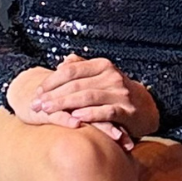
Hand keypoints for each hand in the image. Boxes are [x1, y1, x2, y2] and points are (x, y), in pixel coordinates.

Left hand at [31, 53, 159, 140]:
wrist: (145, 107)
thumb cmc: (116, 91)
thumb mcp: (101, 76)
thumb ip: (82, 68)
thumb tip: (64, 62)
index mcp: (103, 66)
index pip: (72, 70)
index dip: (52, 80)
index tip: (37, 91)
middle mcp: (111, 76)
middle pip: (77, 84)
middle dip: (53, 95)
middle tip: (36, 105)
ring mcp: (120, 93)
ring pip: (88, 97)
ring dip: (65, 104)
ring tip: (47, 111)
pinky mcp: (127, 111)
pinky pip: (106, 112)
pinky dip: (90, 114)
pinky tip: (76, 118)